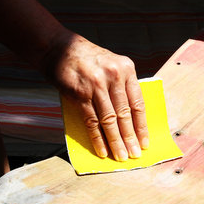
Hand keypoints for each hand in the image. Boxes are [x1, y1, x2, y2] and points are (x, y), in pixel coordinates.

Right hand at [44, 32, 147, 160]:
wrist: (58, 47)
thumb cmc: (88, 60)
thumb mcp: (111, 66)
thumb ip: (122, 87)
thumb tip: (130, 119)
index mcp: (127, 69)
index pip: (138, 103)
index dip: (142, 125)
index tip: (144, 141)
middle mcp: (114, 76)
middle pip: (125, 114)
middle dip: (130, 137)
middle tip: (134, 154)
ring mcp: (96, 85)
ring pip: (109, 119)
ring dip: (116, 141)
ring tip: (121, 156)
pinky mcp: (80, 93)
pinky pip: (91, 120)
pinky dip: (97, 138)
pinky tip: (102, 150)